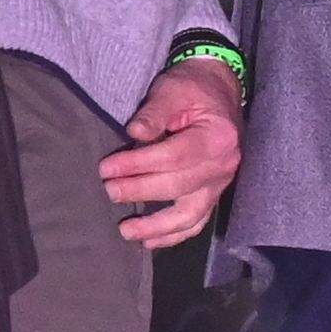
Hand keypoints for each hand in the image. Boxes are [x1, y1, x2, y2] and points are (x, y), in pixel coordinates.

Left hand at [102, 56, 246, 248]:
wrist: (219, 91)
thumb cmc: (193, 89)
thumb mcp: (173, 90)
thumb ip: (155, 112)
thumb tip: (135, 134)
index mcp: (217, 137)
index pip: (174, 157)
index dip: (138, 164)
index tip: (106, 168)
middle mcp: (224, 165)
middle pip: (178, 186)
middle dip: (139, 191)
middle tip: (109, 191)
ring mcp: (220, 183)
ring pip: (189, 214)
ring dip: (156, 226)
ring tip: (126, 230)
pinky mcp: (213, 194)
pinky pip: (197, 221)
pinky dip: (174, 235)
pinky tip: (150, 242)